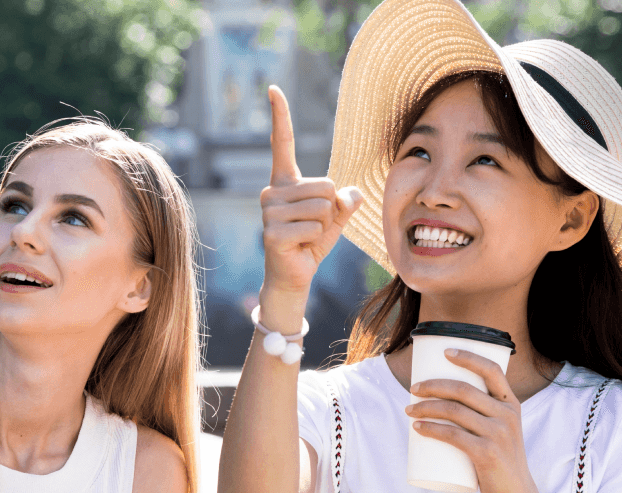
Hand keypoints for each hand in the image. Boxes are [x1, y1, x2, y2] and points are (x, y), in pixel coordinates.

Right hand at [261, 85, 362, 297]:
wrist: (293, 276)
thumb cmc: (311, 242)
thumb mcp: (335, 218)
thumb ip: (346, 202)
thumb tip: (352, 194)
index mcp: (285, 182)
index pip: (281, 143)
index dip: (279, 115)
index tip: (272, 88)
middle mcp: (272, 192)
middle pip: (326, 185)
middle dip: (331, 209)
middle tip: (314, 227)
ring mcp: (269, 213)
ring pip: (322, 207)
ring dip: (324, 226)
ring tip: (307, 237)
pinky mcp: (272, 233)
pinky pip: (314, 227)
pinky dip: (317, 239)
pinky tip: (301, 247)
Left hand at [403, 349, 541, 492]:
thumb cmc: (500, 459)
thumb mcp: (502, 430)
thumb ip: (483, 413)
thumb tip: (445, 397)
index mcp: (512, 405)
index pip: (492, 370)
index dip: (468, 357)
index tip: (445, 352)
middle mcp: (507, 415)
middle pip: (463, 389)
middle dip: (433, 385)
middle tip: (413, 389)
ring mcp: (498, 434)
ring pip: (454, 411)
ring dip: (425, 407)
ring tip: (409, 410)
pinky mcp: (487, 454)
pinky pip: (453, 435)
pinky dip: (431, 429)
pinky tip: (417, 428)